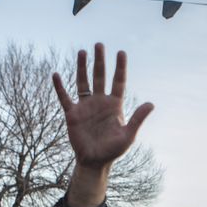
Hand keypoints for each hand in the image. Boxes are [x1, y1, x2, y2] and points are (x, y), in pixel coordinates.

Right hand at [52, 44, 153, 206]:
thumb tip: (151, 104)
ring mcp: (85, 107)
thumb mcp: (128, 135)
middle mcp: (100, 102)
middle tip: (99, 44)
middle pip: (100, 76)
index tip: (121, 52)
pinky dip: (60, 87)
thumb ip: (138, 119)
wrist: (94, 162)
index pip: (118, 82)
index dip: (120, 67)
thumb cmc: (113, 150)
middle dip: (100, 61)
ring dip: (82, 67)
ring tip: (82, 52)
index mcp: (114, 105)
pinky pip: (65, 98)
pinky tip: (56, 75)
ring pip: (83, 82)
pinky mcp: (72, 114)